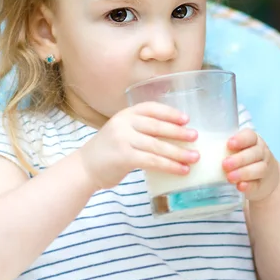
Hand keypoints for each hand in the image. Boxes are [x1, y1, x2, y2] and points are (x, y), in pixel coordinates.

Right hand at [79, 102, 198, 189]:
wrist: (84, 168)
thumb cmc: (108, 152)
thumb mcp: (121, 132)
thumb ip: (140, 129)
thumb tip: (174, 135)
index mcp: (125, 114)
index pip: (151, 108)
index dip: (170, 113)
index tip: (186, 119)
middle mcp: (123, 123)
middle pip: (157, 126)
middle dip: (179, 133)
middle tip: (195, 137)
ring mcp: (123, 140)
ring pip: (157, 145)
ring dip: (179, 152)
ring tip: (194, 157)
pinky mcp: (124, 157)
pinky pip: (152, 161)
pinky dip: (169, 166)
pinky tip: (181, 170)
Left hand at [222, 129, 279, 201]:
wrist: (263, 179)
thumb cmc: (243, 159)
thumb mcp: (236, 150)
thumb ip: (223, 148)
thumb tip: (197, 151)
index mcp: (253, 141)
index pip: (250, 136)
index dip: (241, 139)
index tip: (229, 144)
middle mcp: (261, 152)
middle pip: (255, 153)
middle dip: (239, 159)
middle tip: (225, 164)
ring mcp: (264, 168)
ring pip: (259, 168)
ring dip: (243, 173)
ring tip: (229, 177)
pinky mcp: (262, 184)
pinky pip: (258, 184)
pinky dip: (249, 186)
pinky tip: (240, 187)